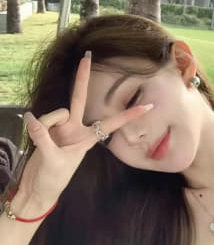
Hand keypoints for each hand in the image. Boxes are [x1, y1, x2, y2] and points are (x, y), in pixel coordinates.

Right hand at [17, 51, 153, 208]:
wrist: (37, 189)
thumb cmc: (54, 179)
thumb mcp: (54, 161)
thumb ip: (44, 138)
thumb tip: (33, 118)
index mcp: (87, 138)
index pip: (112, 123)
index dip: (130, 115)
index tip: (149, 106)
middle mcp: (75, 128)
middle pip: (79, 98)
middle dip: (82, 77)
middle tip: (87, 55)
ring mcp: (59, 127)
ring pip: (56, 113)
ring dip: (46, 127)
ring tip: (44, 144)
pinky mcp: (44, 128)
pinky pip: (39, 121)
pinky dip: (35, 127)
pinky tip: (33, 134)